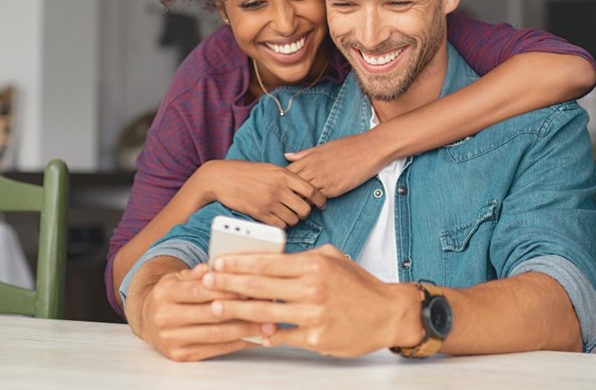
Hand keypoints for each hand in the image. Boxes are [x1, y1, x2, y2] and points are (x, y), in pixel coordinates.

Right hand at [136, 262, 275, 360]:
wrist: (147, 318)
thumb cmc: (172, 294)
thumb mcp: (180, 277)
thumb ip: (199, 272)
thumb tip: (215, 265)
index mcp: (165, 293)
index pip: (200, 291)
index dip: (226, 289)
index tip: (250, 288)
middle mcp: (164, 317)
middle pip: (210, 314)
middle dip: (241, 310)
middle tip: (267, 306)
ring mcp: (171, 339)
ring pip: (215, 334)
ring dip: (245, 330)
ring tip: (267, 325)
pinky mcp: (179, 355)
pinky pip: (214, 349)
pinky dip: (237, 343)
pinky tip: (253, 338)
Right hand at [193, 160, 326, 227]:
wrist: (223, 178)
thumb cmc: (247, 172)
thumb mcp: (271, 168)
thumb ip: (288, 177)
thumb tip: (305, 188)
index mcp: (284, 175)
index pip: (312, 190)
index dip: (320, 199)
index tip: (321, 203)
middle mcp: (279, 189)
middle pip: (305, 208)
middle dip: (305, 212)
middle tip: (300, 210)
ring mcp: (269, 202)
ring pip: (294, 219)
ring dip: (293, 219)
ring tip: (287, 214)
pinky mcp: (260, 214)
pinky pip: (280, 225)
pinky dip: (281, 224)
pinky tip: (277, 218)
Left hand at [202, 245, 421, 356]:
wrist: (387, 313)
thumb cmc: (359, 284)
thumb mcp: (333, 257)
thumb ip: (302, 258)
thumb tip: (272, 259)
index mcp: (314, 265)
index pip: (267, 262)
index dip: (239, 263)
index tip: (218, 262)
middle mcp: (312, 288)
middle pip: (259, 286)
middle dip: (228, 283)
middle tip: (206, 282)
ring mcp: (313, 316)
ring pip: (265, 312)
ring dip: (236, 309)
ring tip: (217, 306)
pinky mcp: (316, 339)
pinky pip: (281, 336)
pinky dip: (262, 334)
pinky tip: (246, 330)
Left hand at [285, 133, 385, 197]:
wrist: (370, 149)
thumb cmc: (348, 146)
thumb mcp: (323, 147)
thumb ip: (304, 154)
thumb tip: (287, 156)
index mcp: (309, 158)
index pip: (287, 173)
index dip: (282, 181)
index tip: (280, 187)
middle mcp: (313, 169)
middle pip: (291, 186)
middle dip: (286, 194)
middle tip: (283, 201)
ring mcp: (323, 180)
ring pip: (302, 195)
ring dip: (298, 201)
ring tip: (295, 207)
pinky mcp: (334, 189)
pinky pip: (317, 199)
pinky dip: (313, 203)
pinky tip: (312, 205)